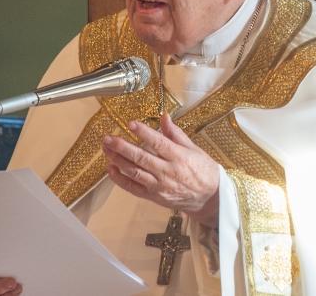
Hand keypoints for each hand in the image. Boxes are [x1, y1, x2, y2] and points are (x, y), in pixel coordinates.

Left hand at [102, 113, 219, 225]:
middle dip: (122, 147)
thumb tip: (163, 116)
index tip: (130, 123)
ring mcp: (159, 186)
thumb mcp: (194, 149)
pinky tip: (110, 169)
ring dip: (117, 160)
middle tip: (108, 137)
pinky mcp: (153, 197)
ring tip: (106, 148)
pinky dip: (120, 179)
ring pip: (134, 172)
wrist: (210, 198)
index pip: (158, 143)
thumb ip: (176, 133)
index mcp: (179, 157)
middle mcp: (167, 172)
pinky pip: (133, 188)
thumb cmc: (204, 171)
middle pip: (141, 158)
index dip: (143, 133)